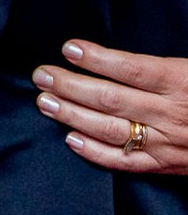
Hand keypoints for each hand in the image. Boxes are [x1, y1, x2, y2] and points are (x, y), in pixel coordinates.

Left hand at [34, 40, 187, 173]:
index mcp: (182, 82)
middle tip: (41, 75)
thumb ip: (164, 64)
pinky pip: (124, 162)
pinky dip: (94, 152)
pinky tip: (70, 138)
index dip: (97, 59)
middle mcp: (172, 113)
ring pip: (110, 129)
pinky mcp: (166, 166)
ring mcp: (168, 143)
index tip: (68, 48)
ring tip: (44, 101)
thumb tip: (121, 52)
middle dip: (70, 85)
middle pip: (110, 98)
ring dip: (71, 114)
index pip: (131, 69)